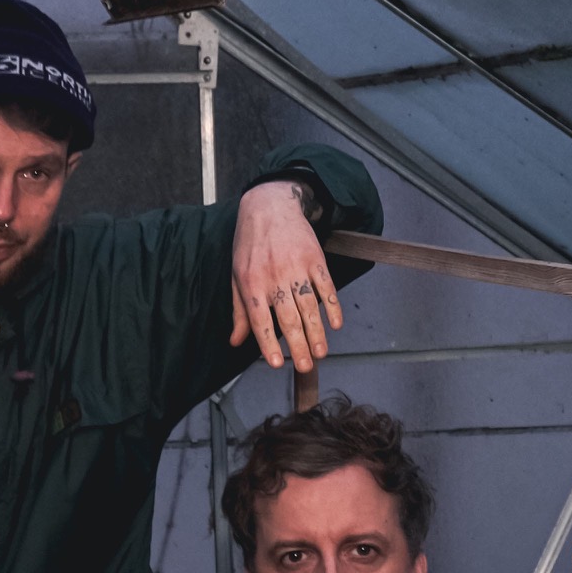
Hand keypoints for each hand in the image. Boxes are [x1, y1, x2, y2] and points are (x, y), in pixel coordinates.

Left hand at [230, 181, 341, 368]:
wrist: (270, 206)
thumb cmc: (250, 244)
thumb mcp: (237, 276)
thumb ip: (239, 311)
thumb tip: (236, 341)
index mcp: (252, 284)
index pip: (260, 321)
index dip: (269, 344)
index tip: (278, 364)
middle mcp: (274, 278)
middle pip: (289, 319)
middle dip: (299, 346)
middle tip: (306, 366)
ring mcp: (296, 268)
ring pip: (309, 307)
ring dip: (317, 333)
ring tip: (321, 353)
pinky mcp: (315, 259)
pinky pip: (327, 287)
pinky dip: (332, 307)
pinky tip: (335, 324)